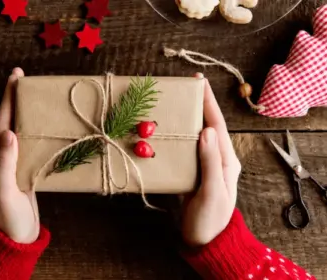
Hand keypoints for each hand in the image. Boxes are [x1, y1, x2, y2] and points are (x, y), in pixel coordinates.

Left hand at [0, 67, 39, 243]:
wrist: (16, 237)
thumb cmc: (8, 218)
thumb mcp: (3, 192)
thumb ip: (3, 163)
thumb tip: (8, 132)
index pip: (2, 122)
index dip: (8, 99)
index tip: (15, 77)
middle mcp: (2, 157)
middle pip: (10, 121)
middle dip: (16, 99)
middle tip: (26, 80)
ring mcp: (14, 163)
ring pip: (21, 130)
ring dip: (28, 113)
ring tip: (39, 97)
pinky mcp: (26, 170)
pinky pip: (31, 144)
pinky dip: (37, 130)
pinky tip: (47, 125)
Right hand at [181, 74, 240, 245]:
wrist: (204, 241)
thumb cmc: (211, 219)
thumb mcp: (213, 191)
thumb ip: (210, 162)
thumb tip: (206, 131)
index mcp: (225, 160)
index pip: (216, 125)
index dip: (208, 103)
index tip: (199, 82)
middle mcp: (214, 158)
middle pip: (204, 126)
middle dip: (195, 107)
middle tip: (180, 90)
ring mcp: (201, 166)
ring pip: (191, 137)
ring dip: (181, 121)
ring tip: (168, 107)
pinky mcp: (189, 174)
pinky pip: (181, 152)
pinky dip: (172, 140)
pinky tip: (160, 134)